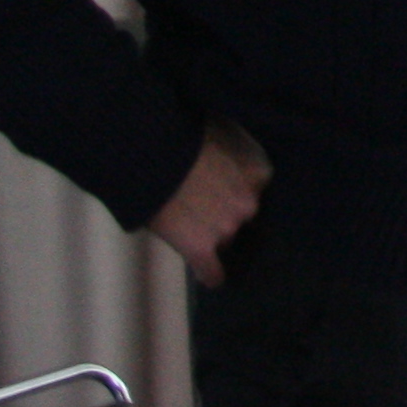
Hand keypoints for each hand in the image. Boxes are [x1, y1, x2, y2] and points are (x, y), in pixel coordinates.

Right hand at [144, 121, 270, 286]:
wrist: (149, 153)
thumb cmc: (180, 133)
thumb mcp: (218, 129)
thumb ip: (231, 147)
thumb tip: (225, 154)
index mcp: (257, 172)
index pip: (255, 188)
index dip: (235, 187)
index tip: (222, 188)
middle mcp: (249, 203)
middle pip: (241, 216)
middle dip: (224, 212)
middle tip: (200, 203)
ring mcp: (226, 228)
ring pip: (225, 239)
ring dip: (210, 235)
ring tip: (188, 225)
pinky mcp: (201, 248)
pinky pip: (212, 272)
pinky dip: (209, 274)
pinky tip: (207, 277)